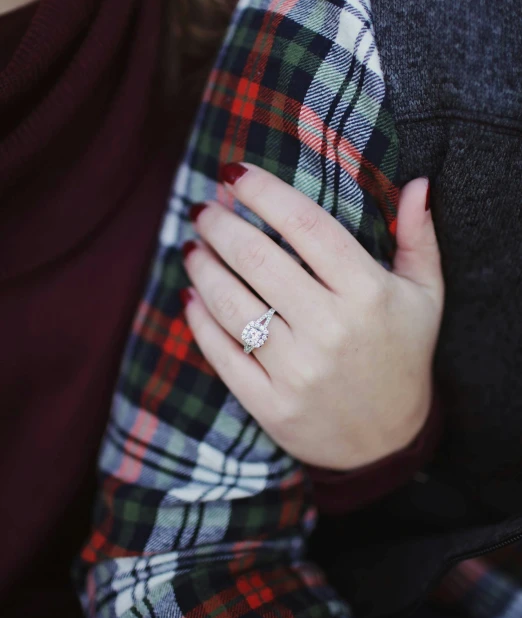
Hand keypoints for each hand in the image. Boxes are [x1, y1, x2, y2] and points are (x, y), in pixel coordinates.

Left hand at [181, 163, 443, 469]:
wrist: (387, 443)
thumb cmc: (403, 357)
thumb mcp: (426, 298)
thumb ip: (419, 239)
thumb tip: (418, 183)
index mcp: (367, 293)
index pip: (305, 224)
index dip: (263, 191)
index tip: (235, 174)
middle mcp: (329, 329)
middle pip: (257, 259)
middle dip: (220, 224)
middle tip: (203, 209)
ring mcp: (296, 370)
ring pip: (231, 303)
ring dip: (203, 266)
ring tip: (192, 246)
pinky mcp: (269, 403)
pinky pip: (221, 352)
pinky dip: (198, 319)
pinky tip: (191, 294)